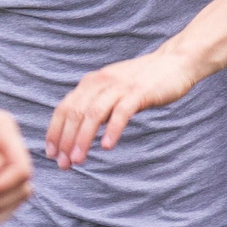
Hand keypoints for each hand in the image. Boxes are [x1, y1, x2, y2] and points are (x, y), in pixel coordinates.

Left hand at [44, 48, 202, 168]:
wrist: (175, 62)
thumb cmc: (143, 81)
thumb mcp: (113, 89)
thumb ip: (97, 103)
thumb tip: (79, 129)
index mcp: (91, 82)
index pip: (64, 108)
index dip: (55, 131)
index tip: (51, 153)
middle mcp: (101, 82)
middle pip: (75, 113)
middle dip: (66, 140)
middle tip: (63, 164)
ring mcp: (120, 86)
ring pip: (93, 114)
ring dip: (83, 139)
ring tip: (78, 160)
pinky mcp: (139, 92)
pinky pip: (121, 112)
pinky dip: (111, 130)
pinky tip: (106, 147)